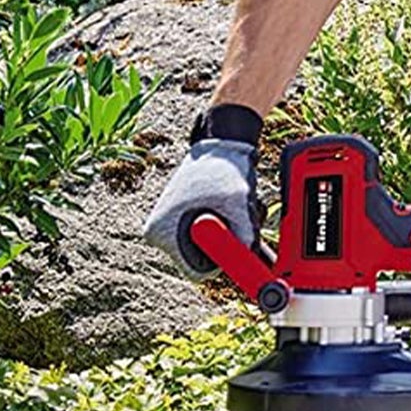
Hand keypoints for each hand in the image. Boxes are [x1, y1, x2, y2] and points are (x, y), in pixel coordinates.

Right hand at [141, 139, 259, 278]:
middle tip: (245, 222)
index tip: (242, 252)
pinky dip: (230, 221)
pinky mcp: (190, 215)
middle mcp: (164, 231)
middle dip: (229, 243)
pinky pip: (216, 230)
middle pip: (206, 257)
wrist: (221, 139)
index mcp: (160, 232)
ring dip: (233, 230)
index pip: (195, 270)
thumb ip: (244, 233)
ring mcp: (177, 223)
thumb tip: (249, 255)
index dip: (222, 262)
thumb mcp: (237, 203)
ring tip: (238, 205)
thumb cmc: (222, 167)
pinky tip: (236, 203)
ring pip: (214, 243)